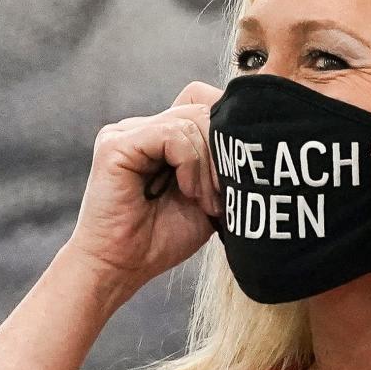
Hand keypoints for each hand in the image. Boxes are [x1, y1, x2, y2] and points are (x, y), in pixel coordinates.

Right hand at [64, 80, 223, 291]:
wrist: (122, 268)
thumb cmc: (161, 238)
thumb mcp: (206, 195)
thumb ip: (221, 163)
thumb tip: (254, 136)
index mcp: (161, 136)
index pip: (202, 101)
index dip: (227, 128)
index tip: (238, 173)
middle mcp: (142, 127)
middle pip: (201, 109)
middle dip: (222, 151)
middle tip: (222, 195)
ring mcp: (126, 131)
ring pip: (190, 121)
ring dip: (207, 166)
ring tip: (203, 201)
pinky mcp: (116, 143)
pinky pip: (171, 134)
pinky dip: (189, 163)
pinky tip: (187, 191)